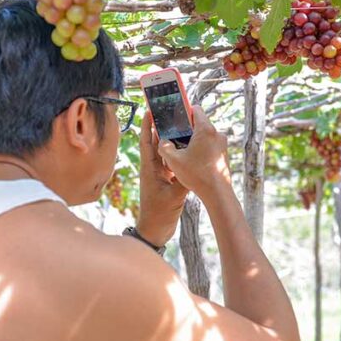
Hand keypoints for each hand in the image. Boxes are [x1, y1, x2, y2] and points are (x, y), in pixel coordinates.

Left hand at [136, 111, 188, 246]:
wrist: (155, 230)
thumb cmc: (159, 214)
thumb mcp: (174, 196)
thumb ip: (184, 181)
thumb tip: (194, 165)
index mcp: (150, 169)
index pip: (146, 142)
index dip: (146, 126)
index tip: (149, 110)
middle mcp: (153, 169)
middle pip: (156, 143)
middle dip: (161, 127)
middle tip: (170, 112)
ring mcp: (160, 175)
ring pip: (166, 153)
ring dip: (172, 140)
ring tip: (182, 126)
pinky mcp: (167, 182)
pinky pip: (173, 164)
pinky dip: (180, 156)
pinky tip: (189, 149)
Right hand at [157, 106, 231, 199]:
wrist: (217, 193)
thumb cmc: (197, 175)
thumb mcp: (173, 160)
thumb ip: (164, 147)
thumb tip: (163, 142)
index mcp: (205, 129)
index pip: (195, 109)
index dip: (184, 111)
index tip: (176, 118)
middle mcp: (217, 134)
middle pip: (200, 123)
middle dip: (187, 129)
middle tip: (175, 137)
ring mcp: (222, 144)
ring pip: (205, 135)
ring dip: (195, 140)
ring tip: (183, 152)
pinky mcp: (224, 154)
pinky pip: (211, 145)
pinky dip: (202, 149)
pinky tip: (193, 161)